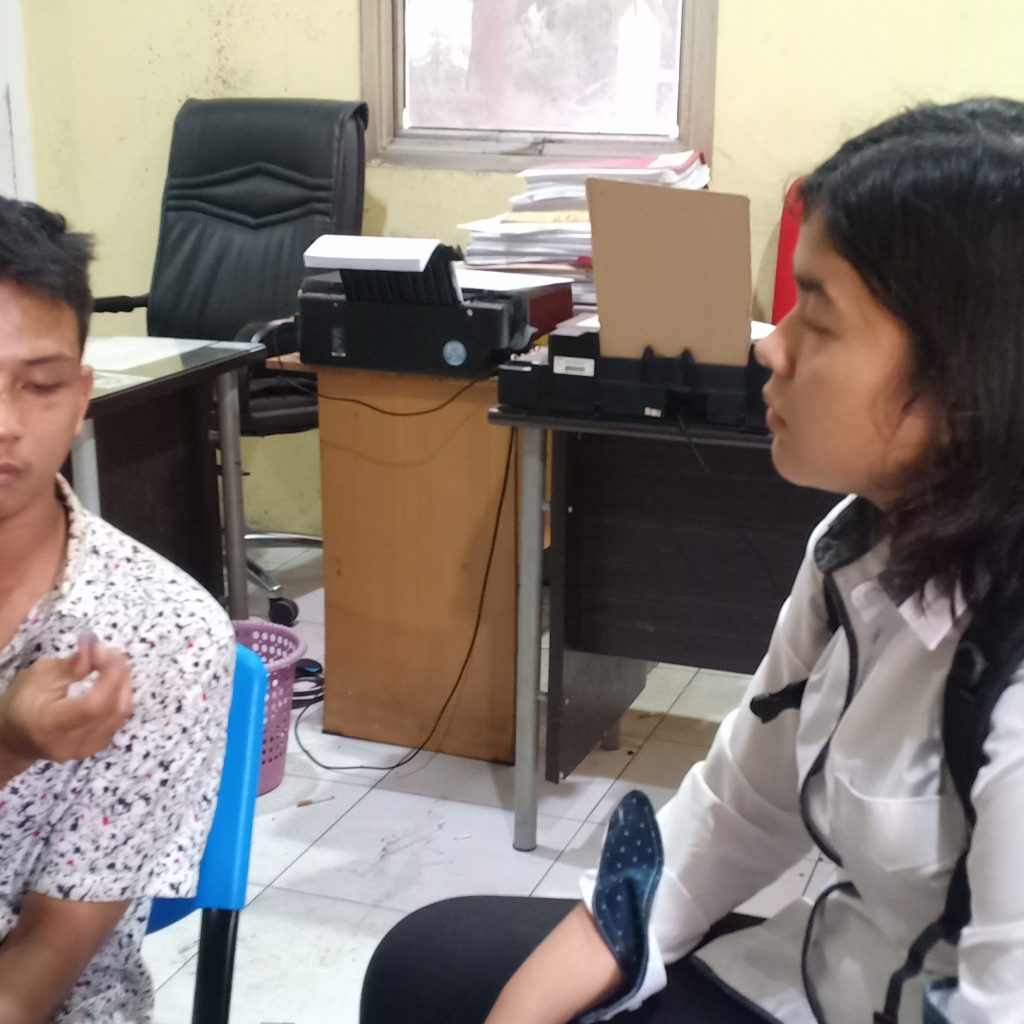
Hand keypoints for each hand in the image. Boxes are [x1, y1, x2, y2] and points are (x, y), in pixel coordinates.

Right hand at [0, 635, 132, 780]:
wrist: (16, 737)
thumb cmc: (23, 702)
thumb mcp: (40, 675)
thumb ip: (72, 665)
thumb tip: (97, 646)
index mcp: (50, 727)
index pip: (94, 705)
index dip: (109, 674)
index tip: (104, 649)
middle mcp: (71, 744)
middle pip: (114, 709)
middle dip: (119, 674)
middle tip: (109, 651)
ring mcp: (87, 749)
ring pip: (121, 714)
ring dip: (123, 683)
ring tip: (111, 662)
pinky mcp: (96, 747)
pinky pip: (118, 719)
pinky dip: (121, 696)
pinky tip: (112, 680)